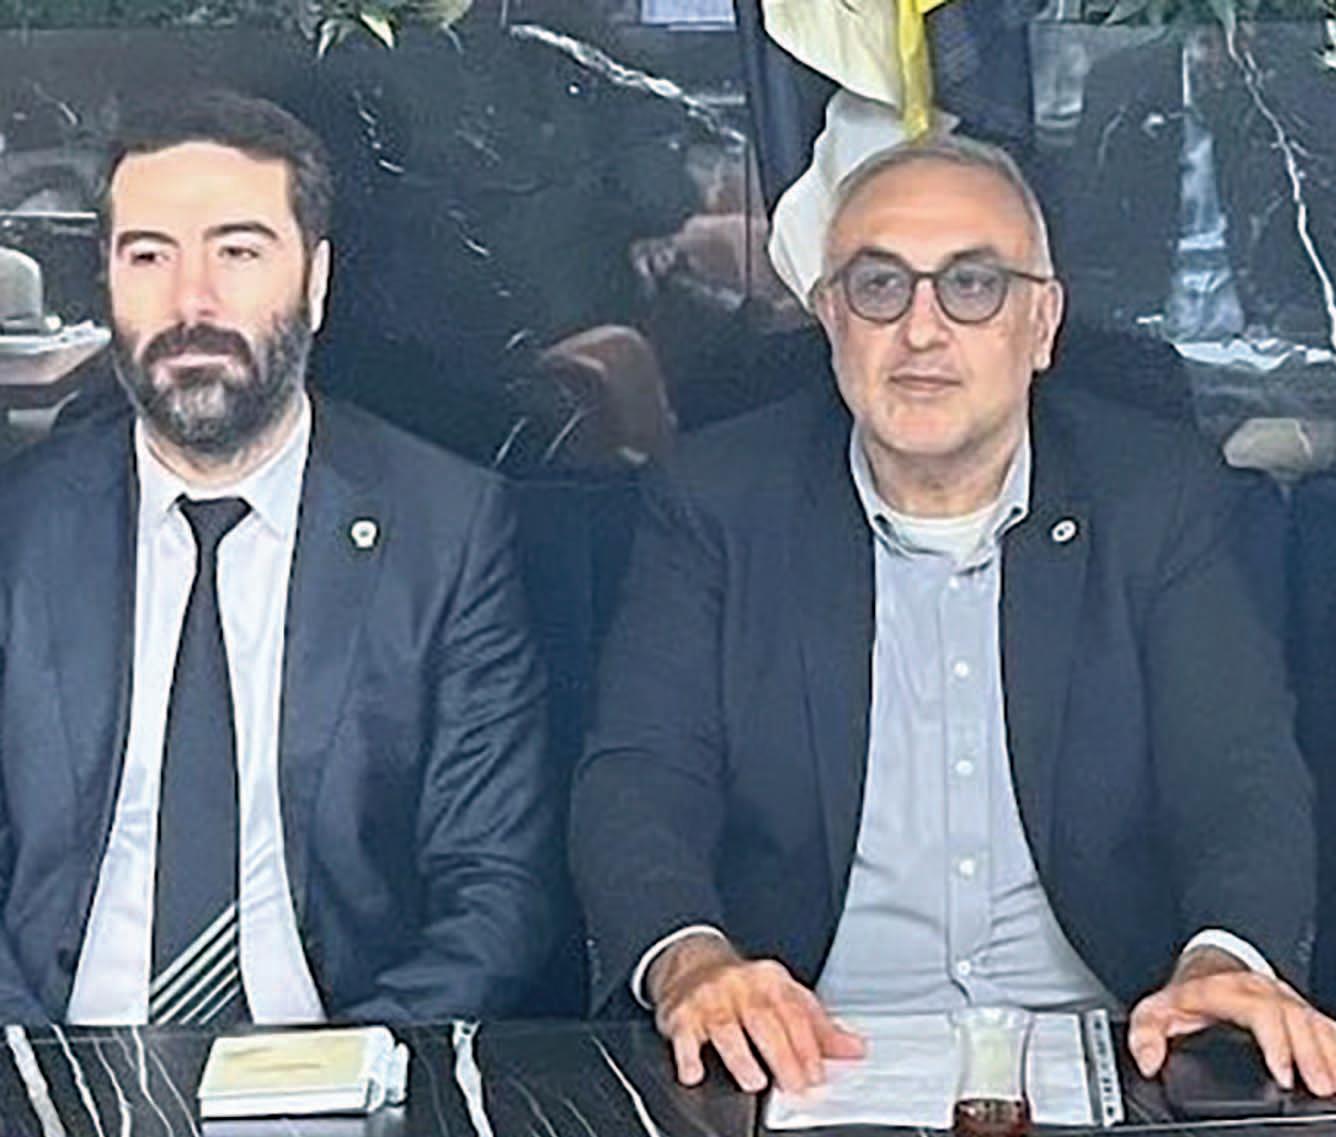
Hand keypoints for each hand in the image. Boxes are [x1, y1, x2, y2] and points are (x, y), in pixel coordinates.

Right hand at [646, 933, 864, 1092]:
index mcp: (770, 980)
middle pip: (763, 1019)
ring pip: (725, 1026)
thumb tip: (856, 1049)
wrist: (691, 963)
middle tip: (794, 1087)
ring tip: (754, 1082)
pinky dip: (688, 1056)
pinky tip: (695, 1073)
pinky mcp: (680, 1014)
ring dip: (740, 1057)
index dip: (808, 1045)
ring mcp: (708, 998)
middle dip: (781, 1056)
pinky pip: (683, 1035)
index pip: (793, 1011)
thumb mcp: (784, 996)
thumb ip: (819, 1027)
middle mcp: (739, 985)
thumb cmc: (744, 988)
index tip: (817, 1075)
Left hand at [1128, 946, 1335, 1094]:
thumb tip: (1148, 1062)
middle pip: (1294, 1017)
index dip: (1275, 1042)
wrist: (1209, 964)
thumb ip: (1146, 1033)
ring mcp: (1284, 997)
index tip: (1283, 1074)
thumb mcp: (1156, 1009)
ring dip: (1329, 1051)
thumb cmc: (1187, 994)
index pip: (1259, 1010)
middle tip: (1319, 1087)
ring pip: (1314, 1019)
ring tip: (1334, 1083)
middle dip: (1310, 1054)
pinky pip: (1326, 1024)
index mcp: (1226, 990)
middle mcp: (1261, 989)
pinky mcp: (1299, 1008)